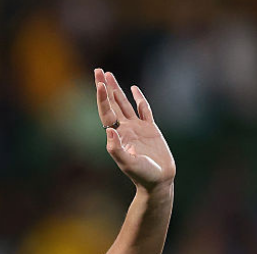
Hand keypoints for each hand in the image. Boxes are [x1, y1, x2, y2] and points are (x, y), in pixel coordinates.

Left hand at [96, 69, 175, 190]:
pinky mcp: (150, 129)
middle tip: (97, 70)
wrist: (159, 181)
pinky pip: (144, 110)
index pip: (106, 112)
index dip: (102, 98)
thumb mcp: (128, 163)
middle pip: (111, 103)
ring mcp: (137, 128)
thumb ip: (116, 149)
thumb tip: (108, 130)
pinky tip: (133, 90)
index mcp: (117, 135)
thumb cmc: (142, 175)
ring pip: (125, 103)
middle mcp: (124, 129)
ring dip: (116, 89)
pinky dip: (139, 99)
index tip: (98, 83)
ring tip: (108, 75)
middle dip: (104, 87)